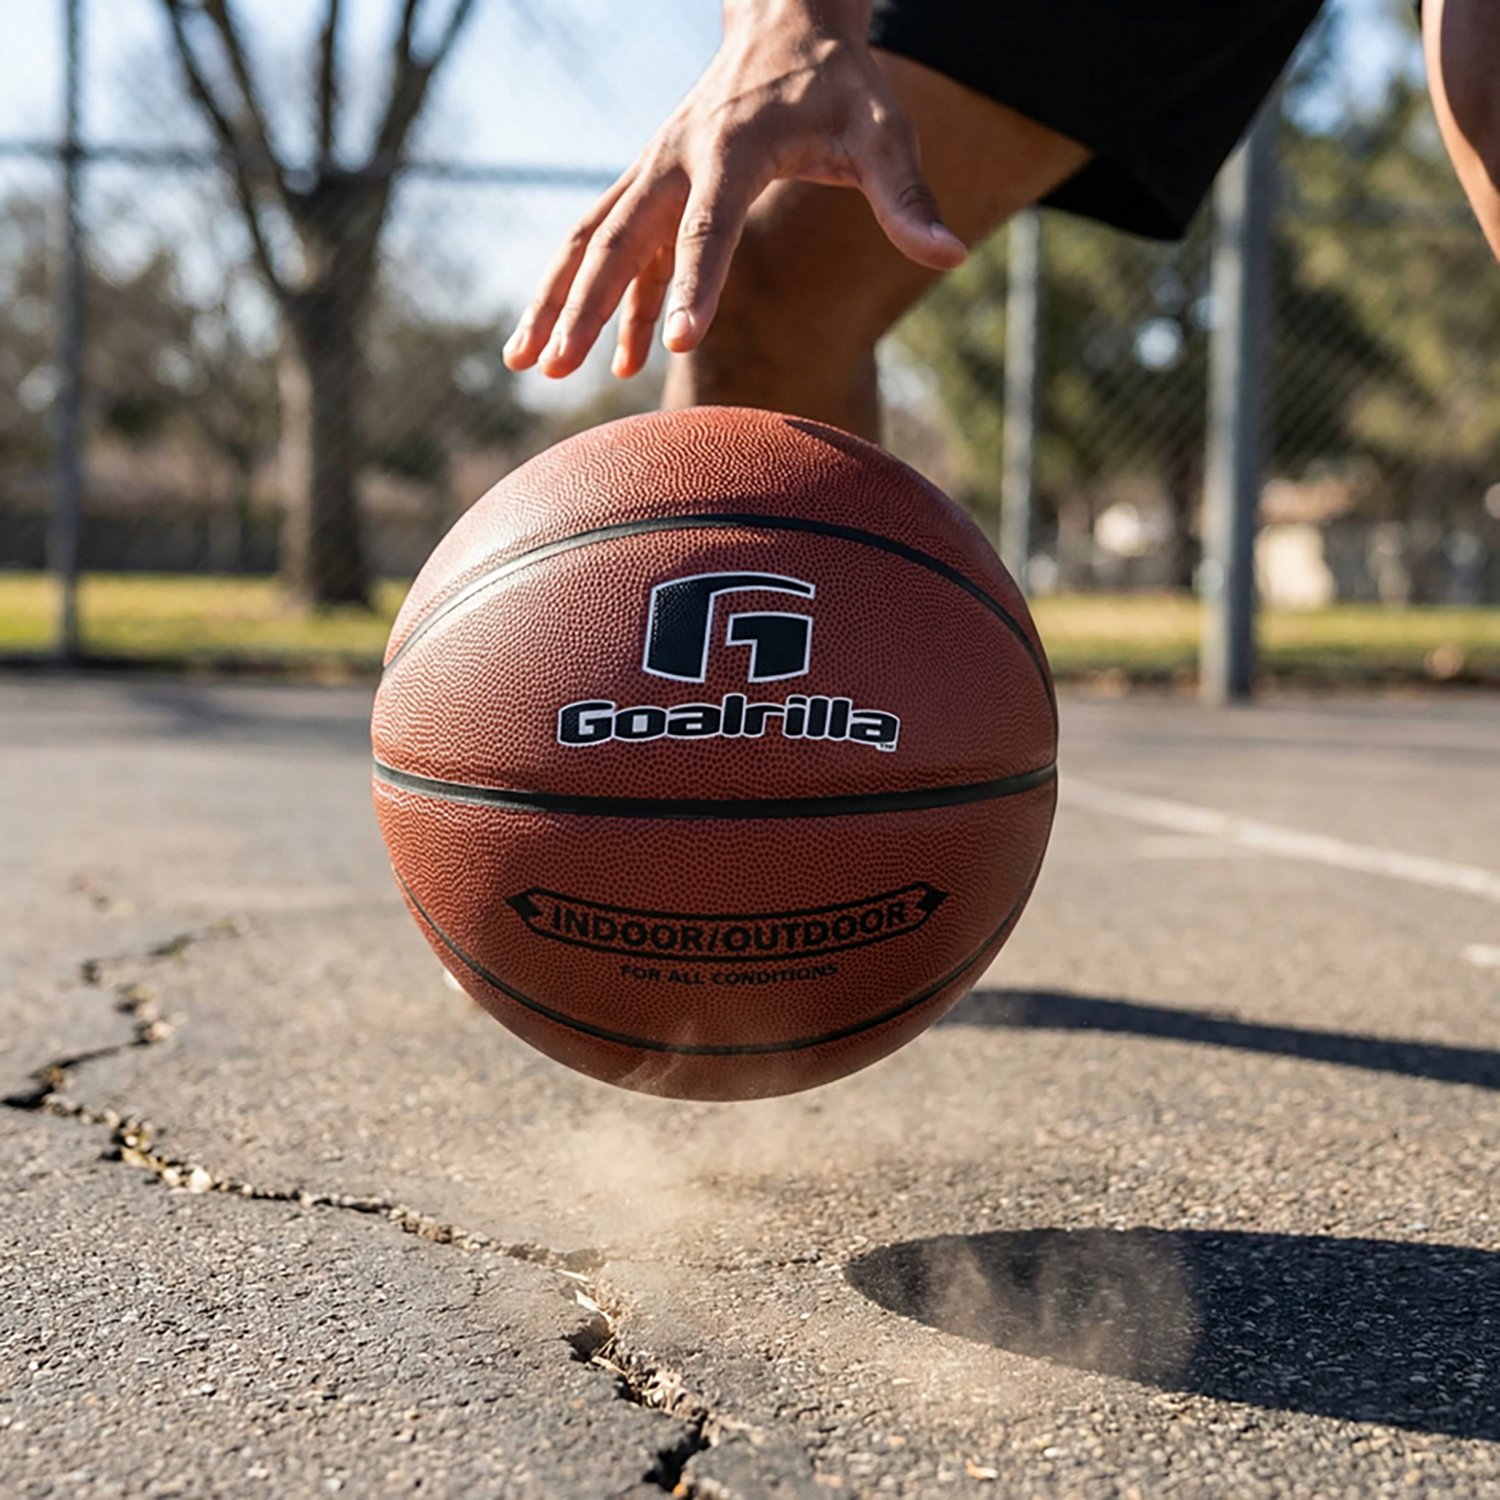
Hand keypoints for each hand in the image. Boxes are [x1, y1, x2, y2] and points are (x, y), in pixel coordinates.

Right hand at [501, 0, 966, 380]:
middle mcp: (674, 157)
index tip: (676, 344)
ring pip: (588, 238)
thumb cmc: (841, 86)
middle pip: (614, 238)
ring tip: (526, 364)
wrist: (785, 21)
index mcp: (731, 147)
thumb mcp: (883, 131)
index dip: (691, 284)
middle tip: (552, 369)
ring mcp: (653, 169)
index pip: (706, 226)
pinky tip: (613, 360)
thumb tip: (951, 255)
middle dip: (579, 306)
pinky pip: (611, 244)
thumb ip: (908, 197)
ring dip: (556, 300)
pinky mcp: (650, 183)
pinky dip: (603, 299)